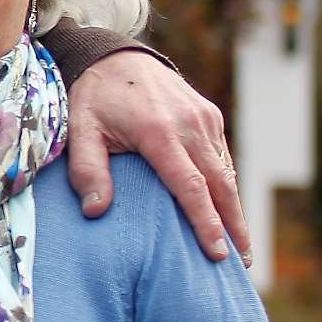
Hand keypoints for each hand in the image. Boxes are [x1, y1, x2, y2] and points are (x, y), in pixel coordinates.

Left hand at [65, 50, 249, 265]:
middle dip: (233, 226)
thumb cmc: (93, 97)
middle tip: (242, 265)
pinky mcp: (210, 116)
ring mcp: (204, 119)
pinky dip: (228, 186)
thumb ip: (86, 169)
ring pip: (226, 173)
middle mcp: (190, 126)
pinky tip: (229, 211)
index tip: (217, 253)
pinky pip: (222, 157)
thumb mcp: (79, 129)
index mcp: (160, 132)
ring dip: (235, 210)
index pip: (191, 186)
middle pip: (221, 185)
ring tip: (240, 247)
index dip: (206, 222)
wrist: (115, 56)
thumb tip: (95, 210)